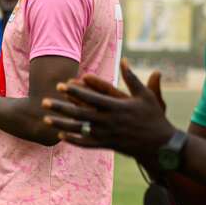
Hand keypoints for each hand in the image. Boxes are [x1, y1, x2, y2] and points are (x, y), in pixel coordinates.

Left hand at [41, 59, 174, 157]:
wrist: (161, 145)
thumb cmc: (155, 117)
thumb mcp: (146, 95)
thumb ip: (132, 78)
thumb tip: (124, 59)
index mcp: (117, 107)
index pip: (91, 97)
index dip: (75, 91)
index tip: (60, 85)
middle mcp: (109, 121)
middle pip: (79, 113)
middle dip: (61, 107)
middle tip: (43, 102)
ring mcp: (107, 135)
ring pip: (79, 129)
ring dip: (61, 124)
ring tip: (45, 119)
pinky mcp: (107, 145)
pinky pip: (86, 143)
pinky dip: (73, 139)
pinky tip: (61, 134)